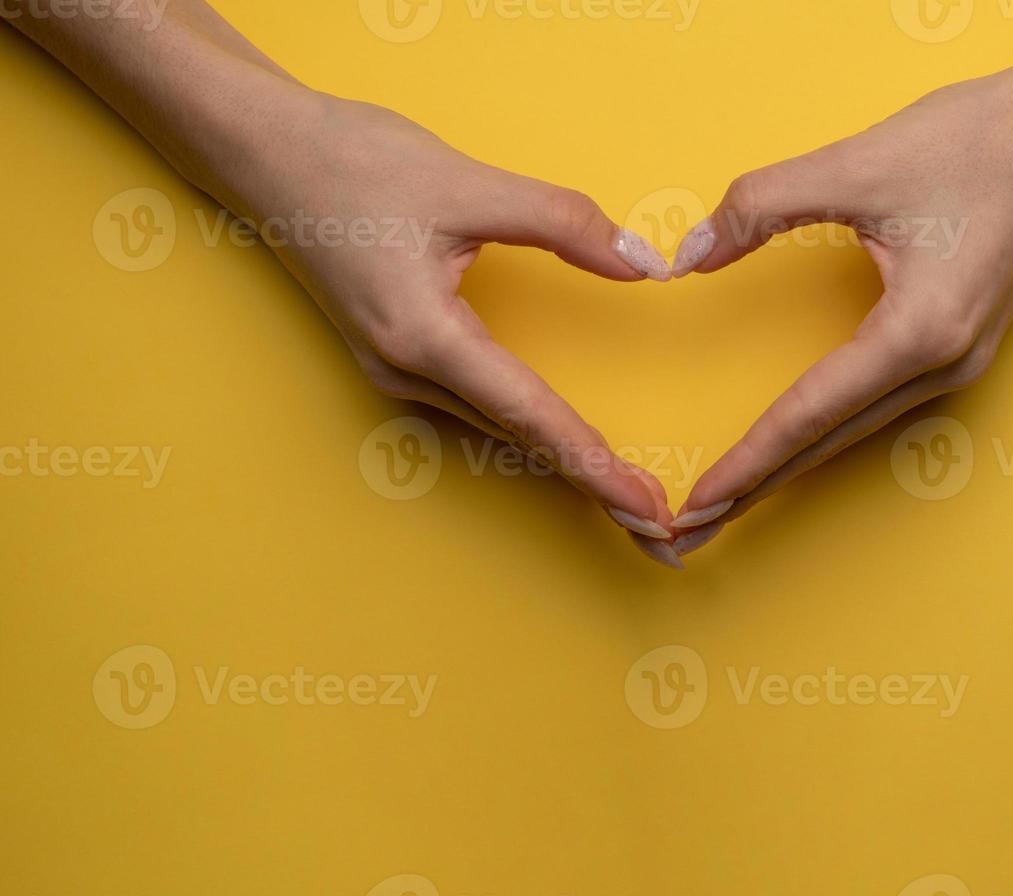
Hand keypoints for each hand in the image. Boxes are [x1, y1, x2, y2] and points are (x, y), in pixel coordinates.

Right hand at [237, 91, 686, 564]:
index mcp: (424, 337)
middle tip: (660, 534)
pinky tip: (558, 446)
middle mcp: (406, 371)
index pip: (532, 415)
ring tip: (624, 497)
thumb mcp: (465, 182)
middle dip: (592, 487)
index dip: (596, 466)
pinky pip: (474, 411)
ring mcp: (393, 372)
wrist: (259, 151)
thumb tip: (642, 261)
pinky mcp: (392, 358)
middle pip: (518, 442)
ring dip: (562, 465)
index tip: (648, 509)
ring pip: (496, 432)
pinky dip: (526, 433)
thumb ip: (561, 223)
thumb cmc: (349, 160)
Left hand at [666, 69, 1012, 554]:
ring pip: (854, 432)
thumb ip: (762, 206)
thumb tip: (689, 254)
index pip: (808, 415)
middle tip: (694, 531)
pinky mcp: (961, 349)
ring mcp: (960, 365)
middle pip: (829, 443)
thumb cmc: (979, 140)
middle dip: (758, 487)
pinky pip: (878, 408)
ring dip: (790, 467)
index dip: (747, 462)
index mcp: (920, 333)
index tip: (697, 504)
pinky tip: (795, 445)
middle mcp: (944, 366)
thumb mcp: (857, 164)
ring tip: (732, 498)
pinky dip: (826, 433)